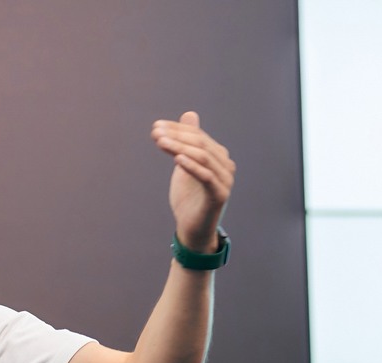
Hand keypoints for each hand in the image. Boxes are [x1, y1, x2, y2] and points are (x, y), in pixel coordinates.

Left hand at [151, 111, 234, 251]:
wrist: (193, 229)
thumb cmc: (189, 197)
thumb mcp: (185, 165)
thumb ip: (188, 142)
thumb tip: (189, 114)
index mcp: (218, 157)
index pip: (197, 136)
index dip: (177, 130)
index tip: (155, 126)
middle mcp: (225, 166)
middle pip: (200, 144)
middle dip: (176, 136)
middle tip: (155, 132)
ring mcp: (225, 181)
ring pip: (202, 157)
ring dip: (180, 148)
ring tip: (161, 142)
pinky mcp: (219, 195)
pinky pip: (206, 177)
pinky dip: (192, 167)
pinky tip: (177, 159)